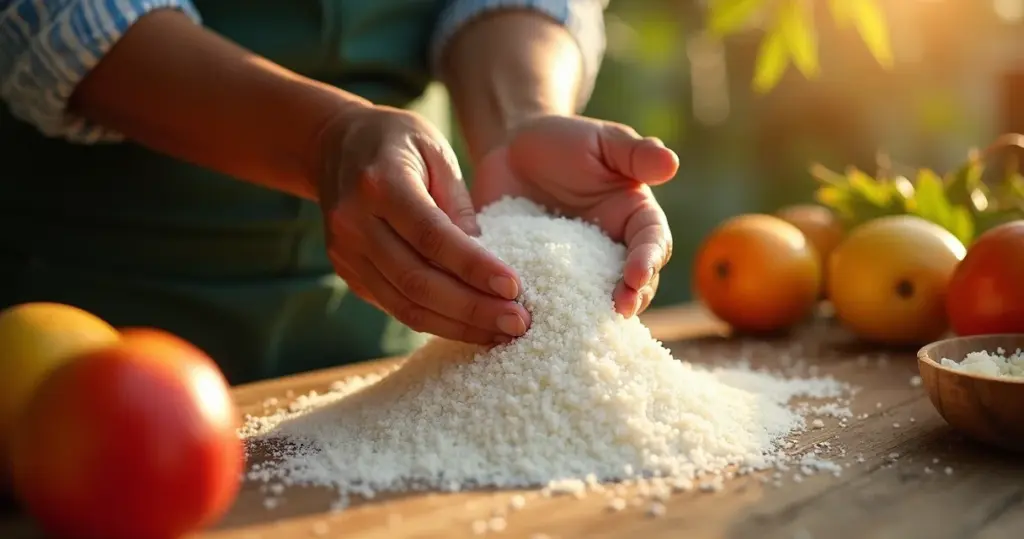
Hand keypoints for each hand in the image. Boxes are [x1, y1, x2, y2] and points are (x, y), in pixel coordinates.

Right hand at [315, 104, 530, 344]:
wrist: (332, 144)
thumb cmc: (396, 141)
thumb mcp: (436, 150)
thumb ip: (459, 204)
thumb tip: (486, 262)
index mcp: (380, 183)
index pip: (431, 237)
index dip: (474, 267)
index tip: (514, 287)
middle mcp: (355, 223)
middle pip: (417, 281)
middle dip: (472, 308)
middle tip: (518, 322)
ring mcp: (345, 253)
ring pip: (405, 306)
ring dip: (457, 326)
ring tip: (501, 332)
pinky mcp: (347, 272)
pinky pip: (394, 307)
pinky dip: (436, 321)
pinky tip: (470, 325)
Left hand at [472, 115, 678, 317]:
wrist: (511, 151)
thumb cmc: (564, 141)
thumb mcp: (601, 140)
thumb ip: (634, 153)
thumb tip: (670, 162)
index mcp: (635, 219)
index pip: (652, 243)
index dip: (648, 260)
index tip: (637, 275)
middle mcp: (612, 251)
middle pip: (633, 285)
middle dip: (631, 299)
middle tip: (619, 311)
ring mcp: (577, 271)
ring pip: (593, 302)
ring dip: (591, 316)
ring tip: (581, 326)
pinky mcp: (541, 279)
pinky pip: (548, 302)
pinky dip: (544, 315)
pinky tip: (534, 326)